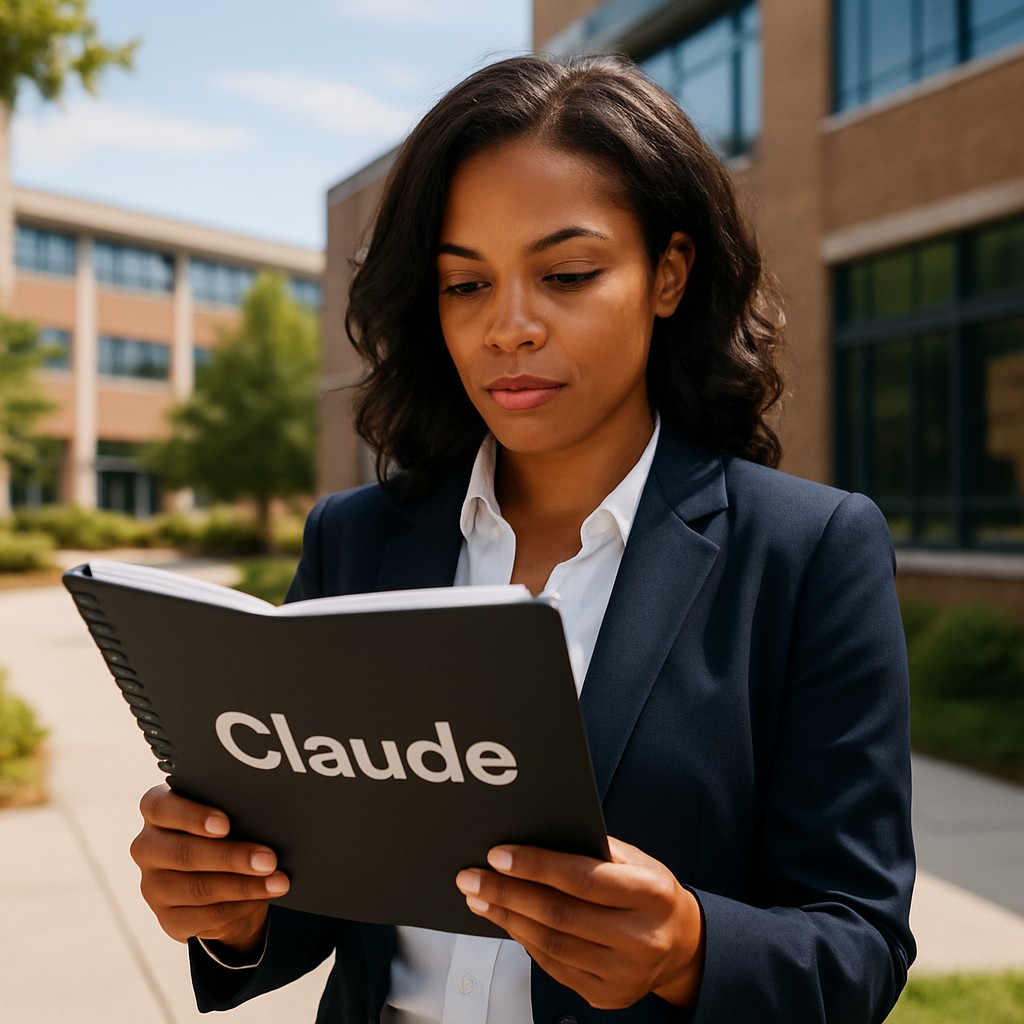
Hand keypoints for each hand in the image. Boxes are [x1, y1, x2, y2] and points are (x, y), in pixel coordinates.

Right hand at [129, 783, 289, 953]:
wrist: (217, 875)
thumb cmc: (224, 829)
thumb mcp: (224, 812)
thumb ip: (232, 808)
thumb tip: (266, 814)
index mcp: (156, 809)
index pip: (161, 808)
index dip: (192, 816)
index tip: (226, 824)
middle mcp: (147, 847)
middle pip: (184, 853)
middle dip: (231, 857)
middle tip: (269, 860)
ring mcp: (153, 886)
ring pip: (197, 888)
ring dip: (243, 886)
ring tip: (277, 881)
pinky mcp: (167, 918)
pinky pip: (204, 916)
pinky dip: (238, 907)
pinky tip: (261, 898)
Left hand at [455, 837, 703, 1009]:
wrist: (682, 946)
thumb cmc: (651, 893)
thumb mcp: (637, 860)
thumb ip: (594, 849)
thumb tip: (536, 837)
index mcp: (650, 894)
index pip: (582, 878)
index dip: (535, 866)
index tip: (498, 855)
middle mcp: (640, 937)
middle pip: (559, 914)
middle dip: (506, 893)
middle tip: (471, 877)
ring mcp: (624, 973)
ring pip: (551, 944)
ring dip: (507, 918)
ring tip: (480, 898)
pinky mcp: (608, 996)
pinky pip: (555, 967)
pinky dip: (525, 941)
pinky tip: (508, 922)